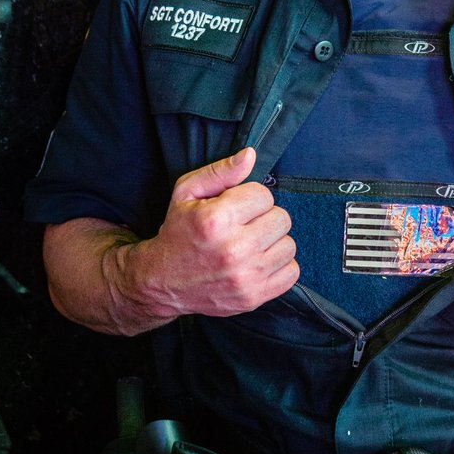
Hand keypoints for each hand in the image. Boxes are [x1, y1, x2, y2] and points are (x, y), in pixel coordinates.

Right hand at [121, 146, 298, 319]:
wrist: (162, 282)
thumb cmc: (177, 232)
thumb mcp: (186, 192)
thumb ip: (220, 172)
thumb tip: (251, 155)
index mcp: (216, 220)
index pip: (264, 194)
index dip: (250, 197)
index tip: (236, 207)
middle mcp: (233, 250)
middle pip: (281, 218)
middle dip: (264, 218)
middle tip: (244, 226)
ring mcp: (245, 277)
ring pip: (289, 245)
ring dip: (272, 242)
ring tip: (250, 244)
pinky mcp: (253, 297)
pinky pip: (292, 272)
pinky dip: (279, 266)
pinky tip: (258, 262)